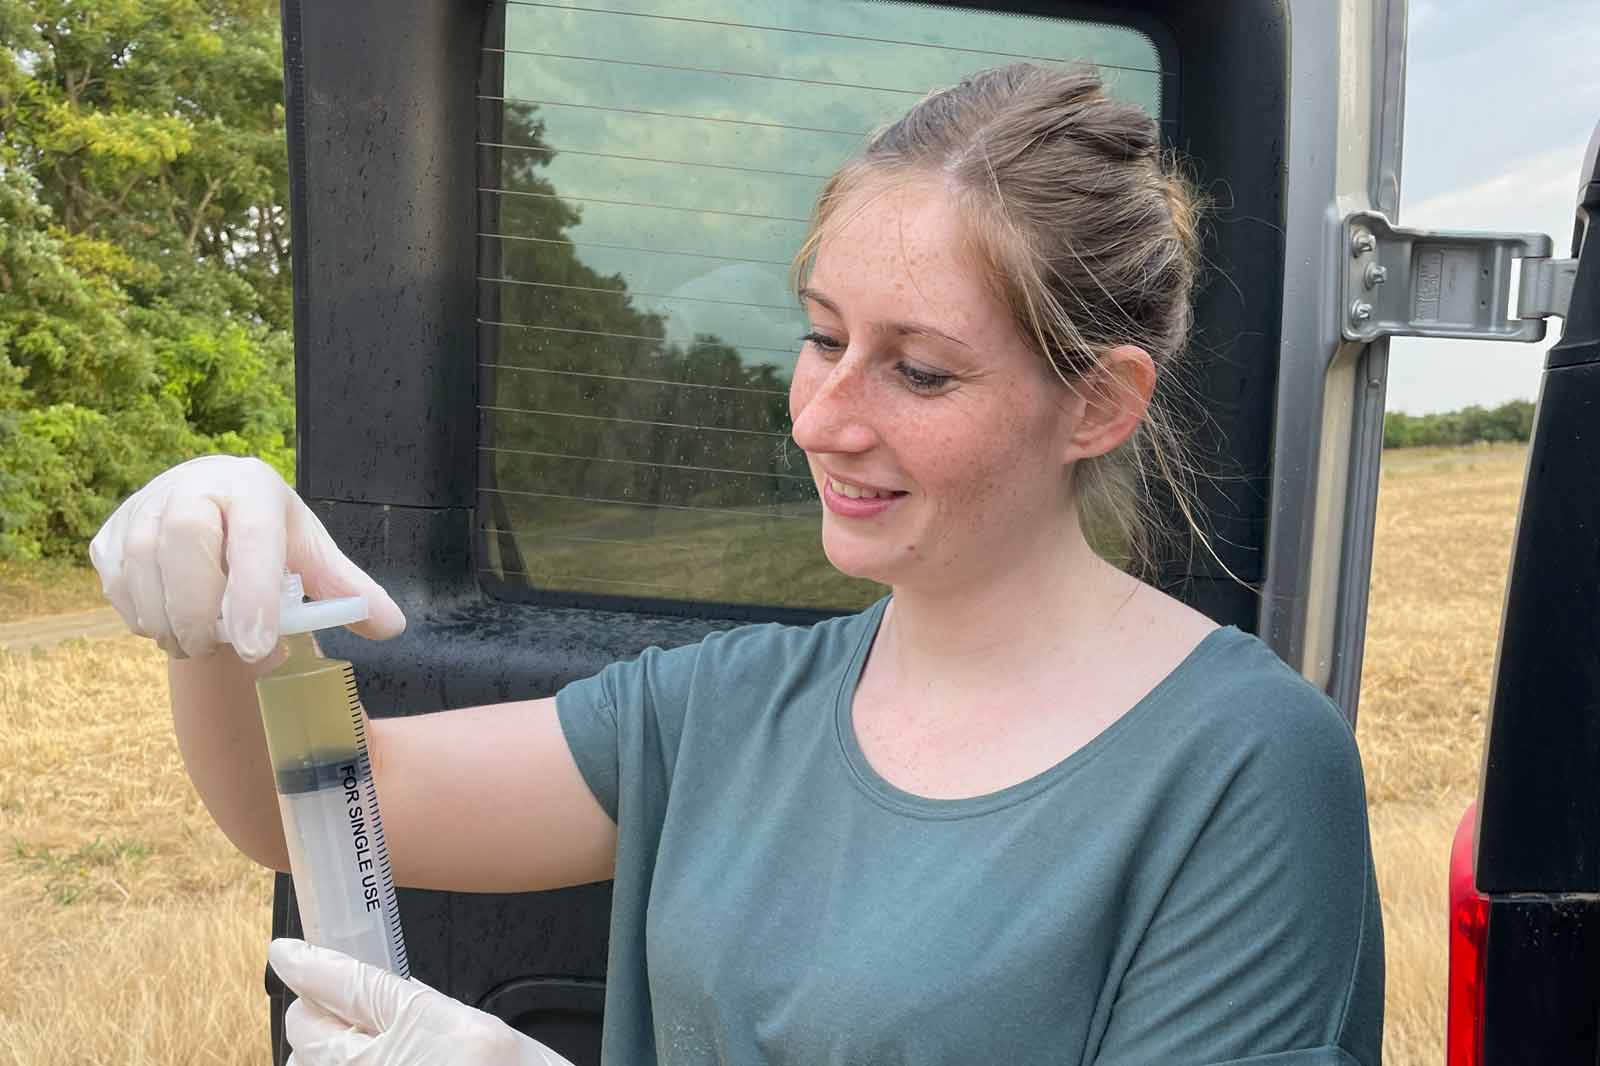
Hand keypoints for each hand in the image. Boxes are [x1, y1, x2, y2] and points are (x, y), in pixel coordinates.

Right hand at [88, 455, 404, 660]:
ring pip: (141, 565)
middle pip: (183, 540)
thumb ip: (346, 588)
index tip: (256, 646)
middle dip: (199, 607)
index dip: (253, 593)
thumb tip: (391, 625)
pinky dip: (141, 614)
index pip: (252, 537)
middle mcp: (194, 485)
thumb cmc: (268, 535)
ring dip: (168, 619)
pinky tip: (170, 624)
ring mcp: (144, 505)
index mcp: (252, 487)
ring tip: (198, 645)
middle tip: (218, 649)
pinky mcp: (111, 532)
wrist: (210, 509)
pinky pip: (115, 581)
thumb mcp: (310, 554)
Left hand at [270, 939, 576, 1065]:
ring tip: (365, 1049)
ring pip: (308, 1065)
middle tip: (343, 1006)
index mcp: (424, 1027)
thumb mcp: (479, 1033)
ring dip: (322, 1052)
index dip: (309, 963)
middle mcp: (384, 1065)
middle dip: (315, 1010)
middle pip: (307, 1027)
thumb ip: (420, 1007)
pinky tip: (381, 1061)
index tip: (287, 952)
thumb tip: (368, 991)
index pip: (343, 983)